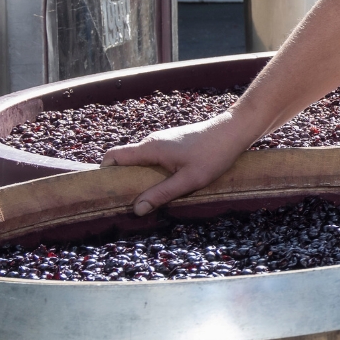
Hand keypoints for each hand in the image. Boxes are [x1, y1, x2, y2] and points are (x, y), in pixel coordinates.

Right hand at [101, 112, 259, 214]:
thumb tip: (136, 209)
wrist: (234, 131)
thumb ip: (162, 194)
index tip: (107, 192)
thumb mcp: (189, 180)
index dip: (104, 173)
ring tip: (147, 197)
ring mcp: (162, 141)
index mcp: (150, 148)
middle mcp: (152, 142)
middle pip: (125, 161)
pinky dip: (153, 172)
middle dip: (123, 180)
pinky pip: (154, 159)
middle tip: (128, 202)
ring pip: (141, 161)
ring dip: (140, 177)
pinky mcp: (172, 143)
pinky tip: (165, 184)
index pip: (113, 156)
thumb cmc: (214, 154)